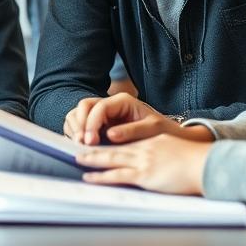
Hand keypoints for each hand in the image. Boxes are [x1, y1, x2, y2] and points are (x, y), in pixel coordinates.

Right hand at [63, 93, 199, 144]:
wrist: (169, 134)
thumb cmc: (163, 130)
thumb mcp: (152, 129)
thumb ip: (132, 131)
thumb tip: (110, 135)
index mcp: (123, 101)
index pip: (99, 107)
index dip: (92, 123)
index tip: (90, 141)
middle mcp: (111, 104)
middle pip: (85, 106)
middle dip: (80, 124)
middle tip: (82, 142)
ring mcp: (104, 113)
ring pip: (79, 113)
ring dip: (76, 128)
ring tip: (79, 145)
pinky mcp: (100, 123)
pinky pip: (81, 124)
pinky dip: (77, 132)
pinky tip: (81, 144)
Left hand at [76, 134, 211, 194]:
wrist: (205, 164)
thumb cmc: (196, 161)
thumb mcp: (176, 150)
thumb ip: (164, 152)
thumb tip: (160, 161)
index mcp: (152, 141)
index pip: (127, 140)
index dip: (111, 142)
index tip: (98, 141)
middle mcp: (144, 149)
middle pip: (114, 147)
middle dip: (95, 147)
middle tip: (80, 147)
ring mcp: (142, 161)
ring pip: (111, 158)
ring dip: (93, 159)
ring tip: (78, 159)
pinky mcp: (144, 175)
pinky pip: (117, 175)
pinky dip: (101, 176)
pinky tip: (90, 177)